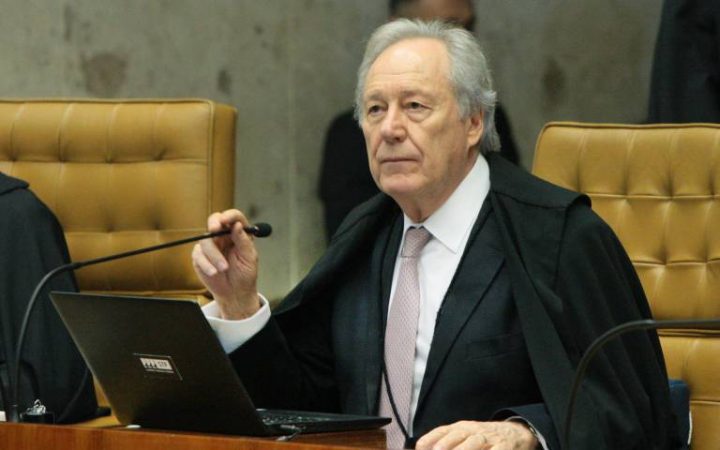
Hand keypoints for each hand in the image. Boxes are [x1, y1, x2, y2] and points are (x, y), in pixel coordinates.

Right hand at [191, 209, 260, 319]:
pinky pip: (198, 254)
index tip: (226, 220)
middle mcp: (223, 236)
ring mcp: (210, 245)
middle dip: (214, 223)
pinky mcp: (200, 256)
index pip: (234, 217)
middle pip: (214, 220)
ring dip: (214, 254)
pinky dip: (206, 264)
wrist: (234, 292)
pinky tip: (214, 272)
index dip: (229, 216)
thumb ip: (243, 241)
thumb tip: (237, 225)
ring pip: (206, 239)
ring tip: (224, 268)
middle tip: (214, 230)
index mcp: (238, 233)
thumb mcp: (249, 258)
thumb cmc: (245, 274)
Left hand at [416, 421, 537, 449]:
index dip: (430, 438)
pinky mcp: (503, 447)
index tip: (419, 447)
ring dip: (464, 449)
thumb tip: (424, 449)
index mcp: (461, 428)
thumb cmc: (483, 439)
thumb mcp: (465, 436)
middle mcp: (473, 430)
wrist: (515, 434)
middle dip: (445, 444)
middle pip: (458, 434)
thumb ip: (447, 441)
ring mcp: (489, 438)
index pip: (443, 430)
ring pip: (476, 441)